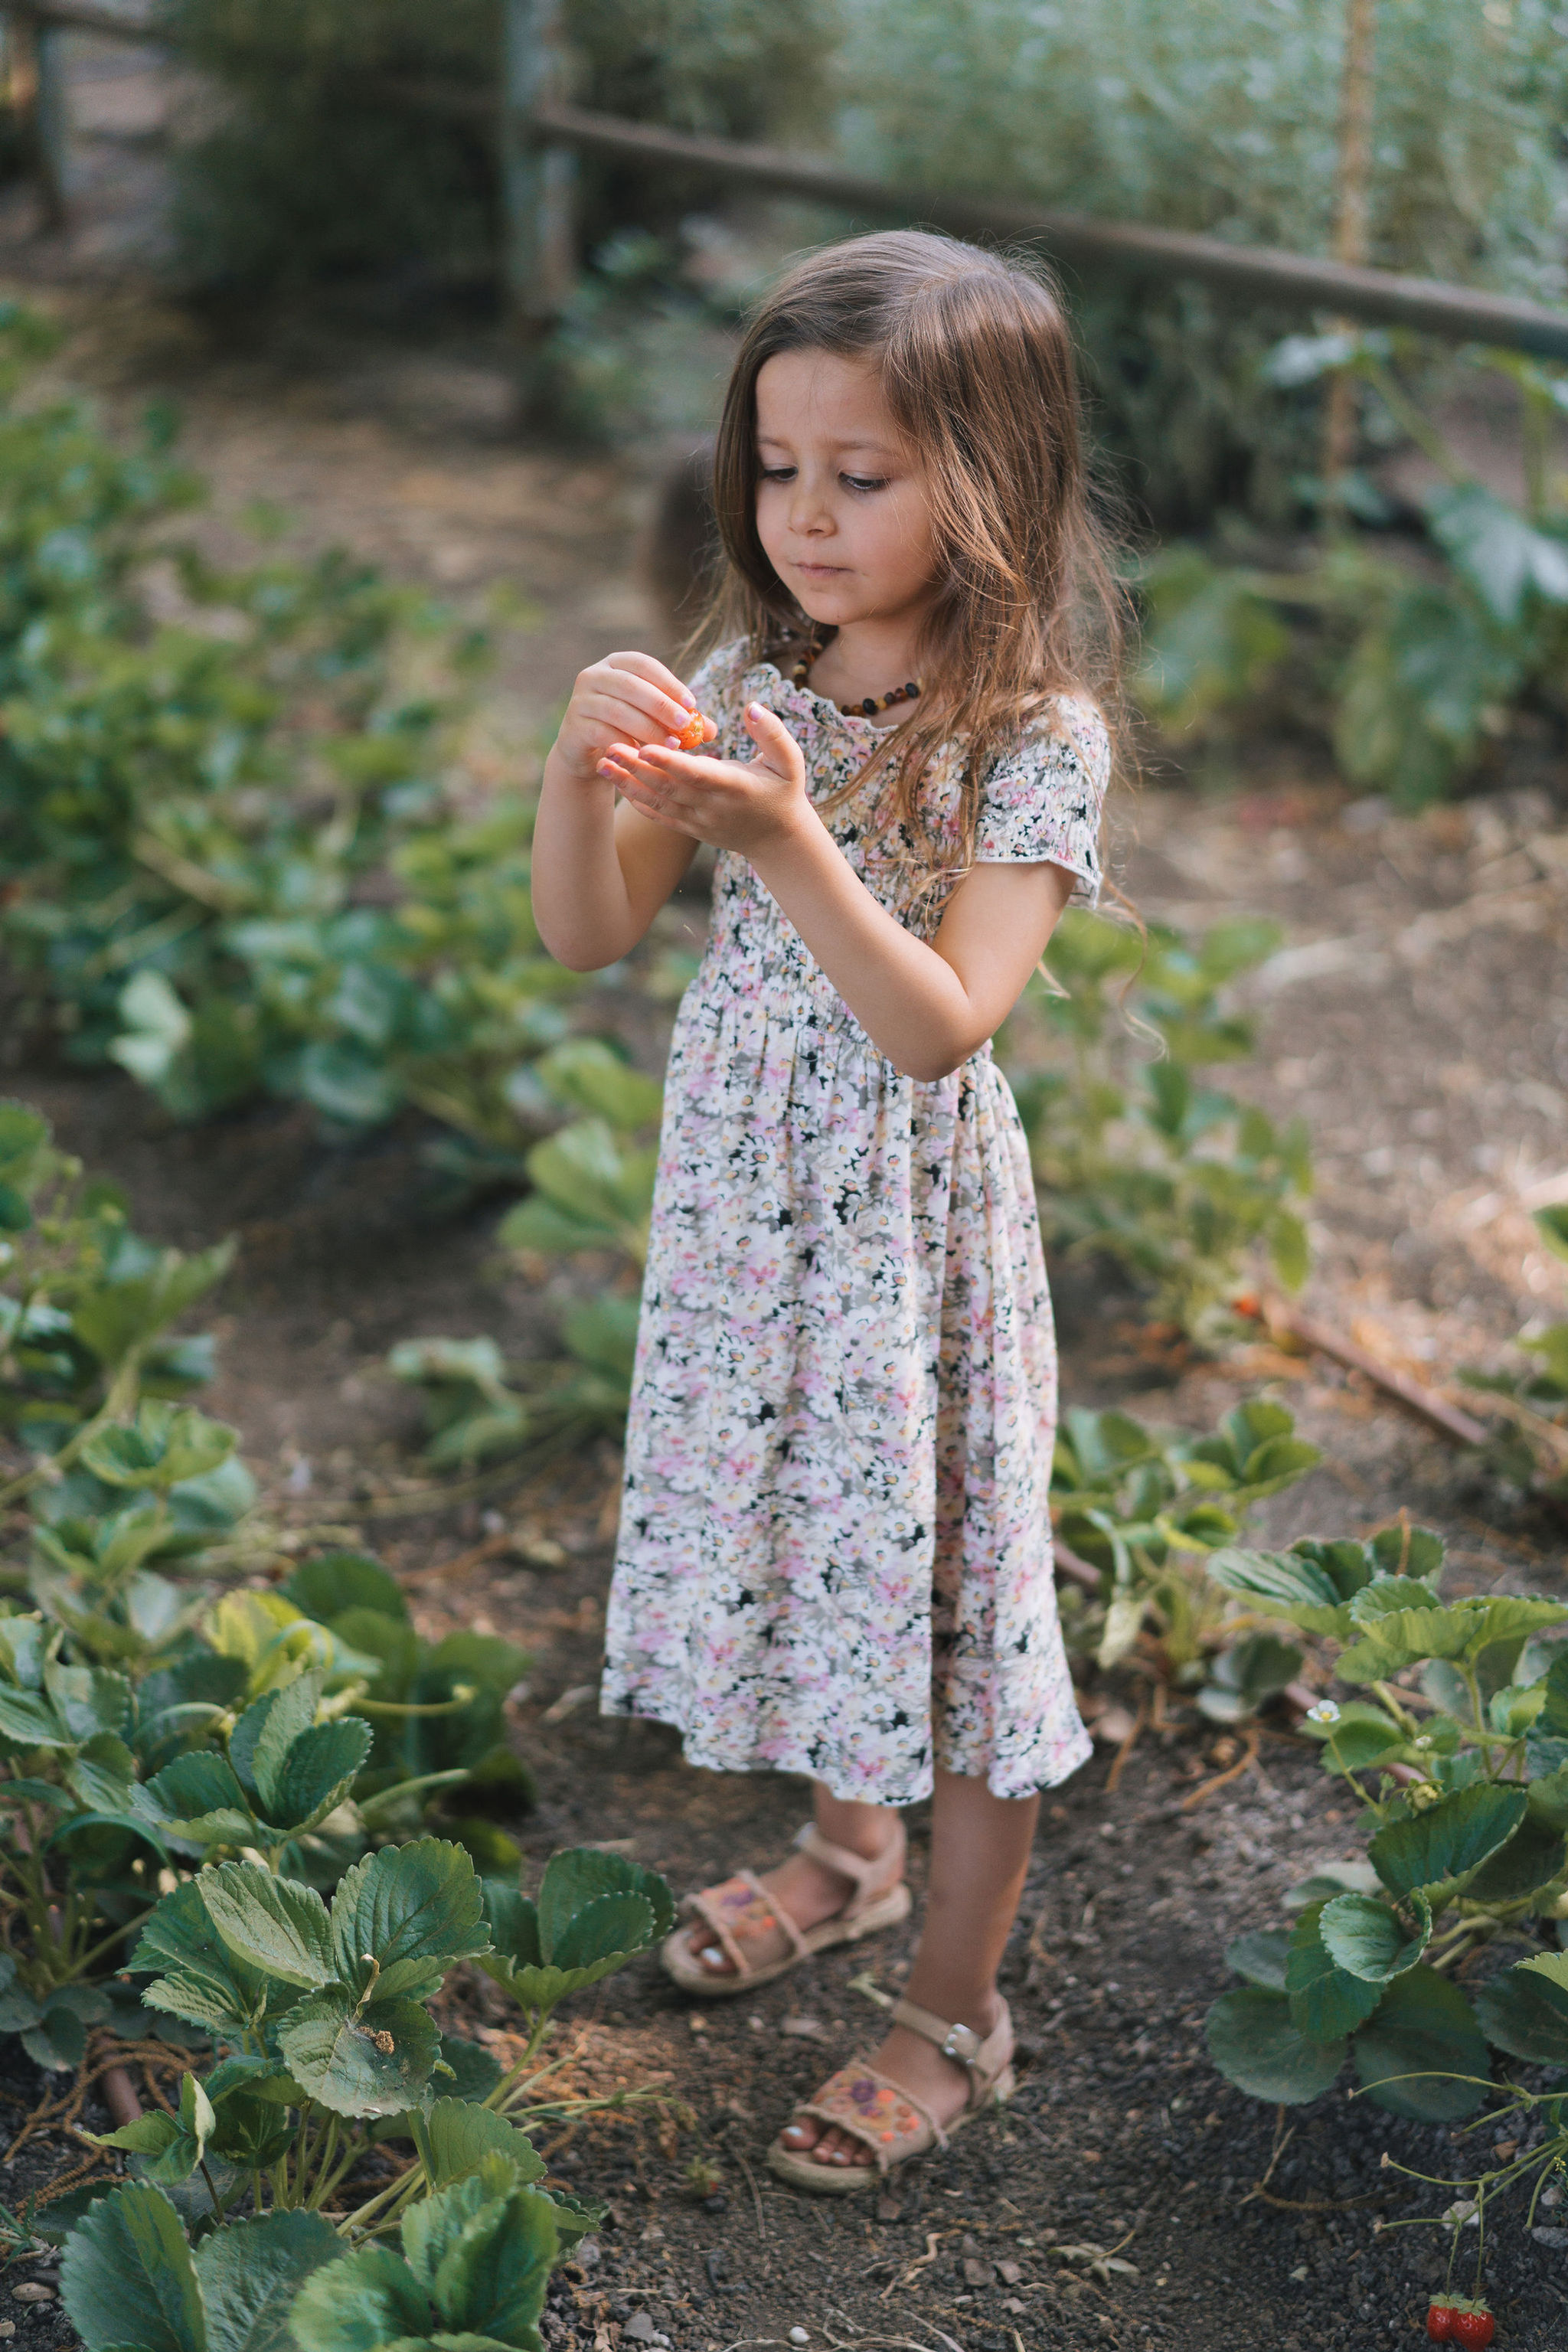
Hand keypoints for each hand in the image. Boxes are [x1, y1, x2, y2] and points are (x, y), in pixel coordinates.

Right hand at [548, 651, 698, 785]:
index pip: (644, 664)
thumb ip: (679, 720)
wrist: (589, 753)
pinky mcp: (573, 726)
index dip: (669, 682)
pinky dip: (626, 744)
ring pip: (617, 710)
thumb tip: (712, 730)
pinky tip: (645, 755)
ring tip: (672, 746)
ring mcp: (580, 700)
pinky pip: (602, 733)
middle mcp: (593, 675)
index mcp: (615, 663)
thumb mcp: (653, 719)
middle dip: (661, 705)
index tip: (692, 704)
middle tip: (685, 724)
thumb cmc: (627, 729)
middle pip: (630, 685)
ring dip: (648, 728)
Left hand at [598, 700, 810, 856]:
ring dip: (628, 784)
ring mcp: (698, 820)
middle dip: (637, 769)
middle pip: (668, 787)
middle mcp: (712, 806)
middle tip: (609, 747)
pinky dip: (636, 801)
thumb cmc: (784, 791)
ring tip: (602, 763)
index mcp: (735, 787)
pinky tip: (616, 783)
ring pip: (658, 802)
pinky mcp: (689, 828)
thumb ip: (772, 733)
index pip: (697, 773)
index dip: (670, 762)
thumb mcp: (790, 761)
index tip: (645, 746)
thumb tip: (751, 707)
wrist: (778, 839)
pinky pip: (658, 816)